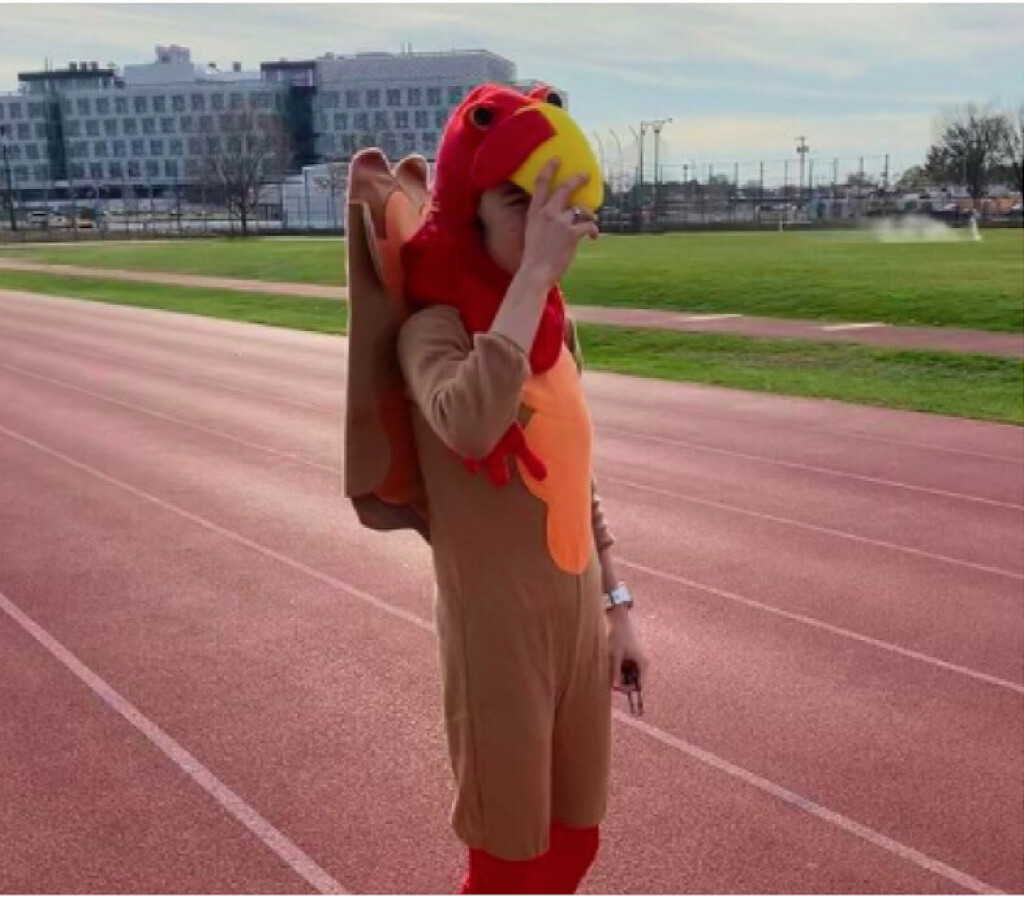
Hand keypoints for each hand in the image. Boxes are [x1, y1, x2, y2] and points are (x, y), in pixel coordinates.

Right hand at [521, 157, 599, 286]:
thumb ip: (544, 221)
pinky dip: (594, 230)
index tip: (557, 159)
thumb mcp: (532, 233)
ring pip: (581, 210)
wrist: (535, 273)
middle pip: (565, 188)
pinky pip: (589, 225)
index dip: (549, 168)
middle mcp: (547, 213)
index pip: (540, 184)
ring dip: (589, 215)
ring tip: (592, 222)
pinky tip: (594, 237)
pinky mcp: (572, 233)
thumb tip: (562, 215)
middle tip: (586, 175)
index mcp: (535, 212)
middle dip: (578, 179)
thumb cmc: (534, 257)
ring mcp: (560, 222)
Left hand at [606, 607, 647, 692]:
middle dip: (622, 683)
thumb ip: (615, 672)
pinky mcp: (631, 659)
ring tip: (610, 672)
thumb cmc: (619, 637)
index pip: (639, 685)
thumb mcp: (615, 656)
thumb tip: (614, 687)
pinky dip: (619, 671)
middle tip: (610, 683)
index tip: (616, 689)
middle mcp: (642, 664)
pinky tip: (612, 667)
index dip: (628, 689)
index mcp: (642, 664)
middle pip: (634, 682)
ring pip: (629, 676)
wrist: (620, 621)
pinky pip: (627, 670)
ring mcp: (637, 661)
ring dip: (620, 677)